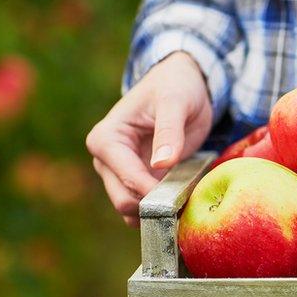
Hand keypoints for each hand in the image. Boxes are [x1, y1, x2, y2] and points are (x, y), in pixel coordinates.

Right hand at [86, 52, 211, 226]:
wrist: (181, 85)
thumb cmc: (175, 86)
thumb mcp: (175, 101)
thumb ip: (169, 130)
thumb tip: (162, 164)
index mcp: (107, 138)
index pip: (125, 176)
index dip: (153, 191)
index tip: (181, 196)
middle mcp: (107, 161)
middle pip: (124, 200)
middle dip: (155, 206)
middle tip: (188, 202)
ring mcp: (120, 174)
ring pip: (134, 210)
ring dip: (160, 211)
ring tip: (189, 201)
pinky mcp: (138, 182)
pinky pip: (147, 207)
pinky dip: (165, 210)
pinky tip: (186, 201)